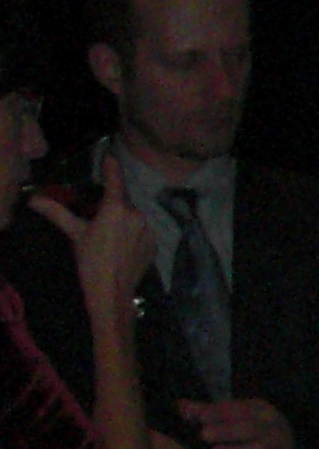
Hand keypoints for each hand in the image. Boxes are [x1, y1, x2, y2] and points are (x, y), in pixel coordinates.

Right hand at [26, 152, 151, 309]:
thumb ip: (57, 212)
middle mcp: (136, 214)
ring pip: (132, 217)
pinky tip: (121, 247)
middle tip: (97, 220)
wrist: (113, 291)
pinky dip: (132, 233)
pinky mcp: (154, 244)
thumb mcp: (74, 233)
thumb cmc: (92, 260)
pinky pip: (141, 231)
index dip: (112, 168)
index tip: (111, 157)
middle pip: (122, 203)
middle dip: (111, 207)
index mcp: (116, 208)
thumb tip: (34, 200)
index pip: (115, 181)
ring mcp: (149, 229)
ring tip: (109, 238)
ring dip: (122, 221)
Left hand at [180, 397, 293, 448]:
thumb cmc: (251, 429)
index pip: (241, 409)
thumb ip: (207, 412)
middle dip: (227, 431)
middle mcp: (274, 429)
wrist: (285, 447)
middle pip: (251, 429)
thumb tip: (181, 406)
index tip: (199, 418)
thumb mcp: (235, 416)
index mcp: (262, 411)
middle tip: (204, 435)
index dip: (219, 413)